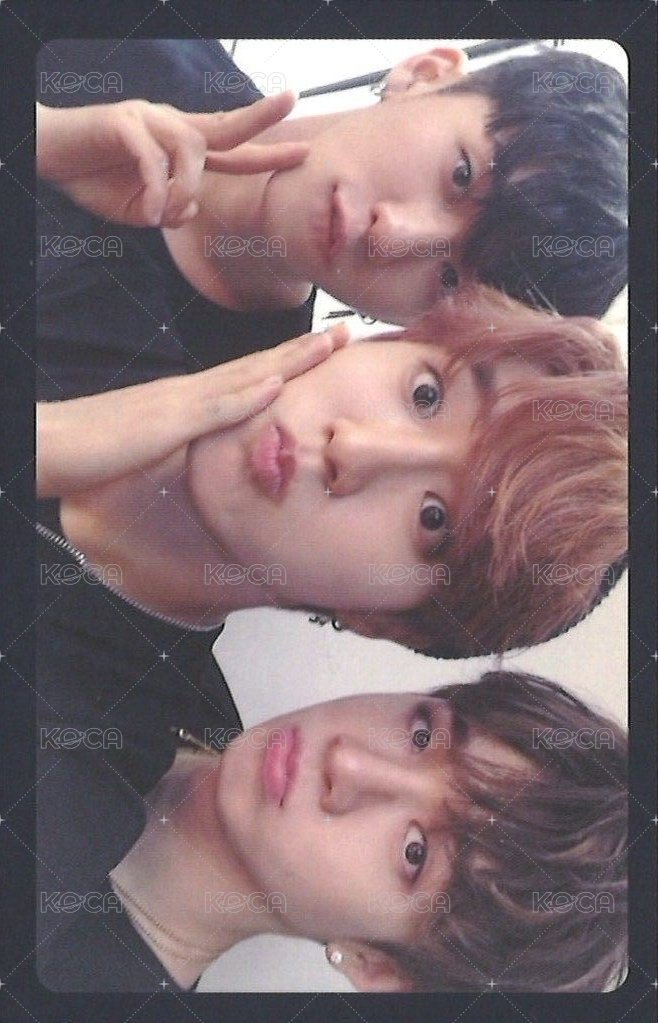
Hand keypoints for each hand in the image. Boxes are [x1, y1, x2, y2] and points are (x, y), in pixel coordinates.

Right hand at [36, 91, 308, 227]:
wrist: (49, 156)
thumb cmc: (95, 179)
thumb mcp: (140, 209)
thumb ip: (168, 210)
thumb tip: (188, 209)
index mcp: (180, 147)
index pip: (230, 149)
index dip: (265, 150)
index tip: (302, 151)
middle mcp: (170, 127)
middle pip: (222, 126)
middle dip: (258, 120)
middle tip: (289, 102)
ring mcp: (147, 120)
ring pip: (188, 149)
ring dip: (185, 187)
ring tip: (163, 216)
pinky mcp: (121, 123)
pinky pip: (150, 157)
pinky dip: (153, 188)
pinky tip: (147, 214)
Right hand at [36, 323, 349, 497]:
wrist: (47, 442)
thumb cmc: (91, 450)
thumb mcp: (151, 449)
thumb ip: (184, 447)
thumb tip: (211, 456)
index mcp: (186, 399)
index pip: (247, 376)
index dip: (288, 363)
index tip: (323, 350)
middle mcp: (187, 392)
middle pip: (256, 366)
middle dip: (304, 350)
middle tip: (346, 332)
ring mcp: (177, 404)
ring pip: (244, 377)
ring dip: (290, 360)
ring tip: (330, 344)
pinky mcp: (163, 424)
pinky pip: (210, 409)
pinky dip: (246, 396)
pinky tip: (275, 384)